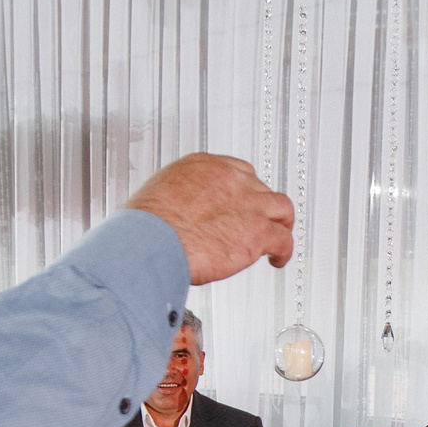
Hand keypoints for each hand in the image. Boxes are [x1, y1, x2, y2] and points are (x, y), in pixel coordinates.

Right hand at [128, 154, 295, 282]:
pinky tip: (277, 260)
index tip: (241, 204)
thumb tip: (176, 218)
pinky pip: (283, 239)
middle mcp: (229, 179)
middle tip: (259, 223)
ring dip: (281, 225)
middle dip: (261, 208)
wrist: (148, 242)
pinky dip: (283, 251)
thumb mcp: (158, 198)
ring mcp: (247, 203)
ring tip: (277, 240)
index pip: (237, 171)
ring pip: (281, 209)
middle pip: (261, 188)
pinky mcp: (257, 231)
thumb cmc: (144, 228)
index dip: (243, 191)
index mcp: (203, 167)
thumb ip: (178, 202)